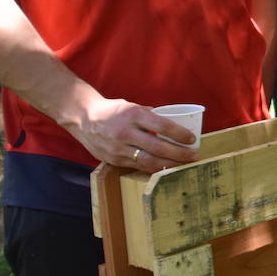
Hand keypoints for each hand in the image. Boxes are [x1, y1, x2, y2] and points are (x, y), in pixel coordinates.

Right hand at [70, 98, 197, 171]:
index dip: (180, 134)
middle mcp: (125, 132)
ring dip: (169, 164)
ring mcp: (118, 148)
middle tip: (194, 155)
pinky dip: (153, 168)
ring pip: (148, 161)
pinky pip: (137, 167)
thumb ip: (152, 116)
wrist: (83, 118)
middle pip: (158, 147)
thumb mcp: (132, 106)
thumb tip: (175, 123)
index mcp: (133, 115)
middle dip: (179, 154)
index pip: (163, 126)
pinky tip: (165, 169)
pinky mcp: (113, 160)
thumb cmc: (113, 111)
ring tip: (183, 165)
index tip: (192, 139)